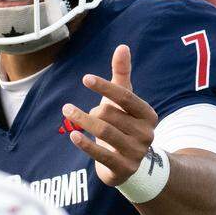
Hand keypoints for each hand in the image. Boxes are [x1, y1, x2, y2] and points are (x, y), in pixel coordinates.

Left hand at [63, 44, 158, 186]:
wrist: (130, 164)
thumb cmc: (123, 124)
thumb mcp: (123, 101)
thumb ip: (122, 75)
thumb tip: (122, 46)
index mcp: (148, 115)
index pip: (125, 97)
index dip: (105, 87)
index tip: (85, 79)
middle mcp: (146, 134)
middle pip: (111, 115)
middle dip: (90, 110)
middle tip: (74, 109)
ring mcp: (136, 152)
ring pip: (104, 133)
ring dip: (82, 120)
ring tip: (67, 112)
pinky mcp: (123, 168)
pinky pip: (102, 154)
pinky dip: (85, 144)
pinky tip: (72, 134)